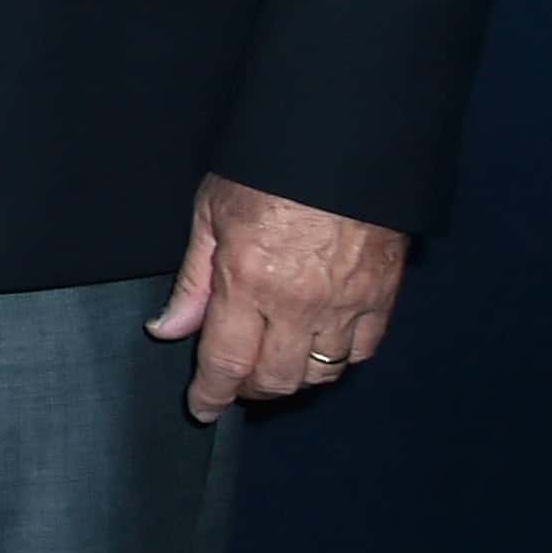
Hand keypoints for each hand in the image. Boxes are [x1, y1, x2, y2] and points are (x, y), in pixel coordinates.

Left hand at [148, 174, 406, 422]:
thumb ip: (192, 282)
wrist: (343, 143)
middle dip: (250, 390)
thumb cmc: (269, 170)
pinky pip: (362, 352)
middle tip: (234, 381)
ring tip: (273, 363)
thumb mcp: (211, 214)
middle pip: (276, 380)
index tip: (202, 409)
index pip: (226, 362)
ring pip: (321, 373)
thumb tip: (168, 329)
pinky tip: (318, 346)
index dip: (212, 395)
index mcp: (248, 282)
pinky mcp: (382, 298)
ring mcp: (346, 304)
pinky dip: (338, 359)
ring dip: (293, 378)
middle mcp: (299, 303)